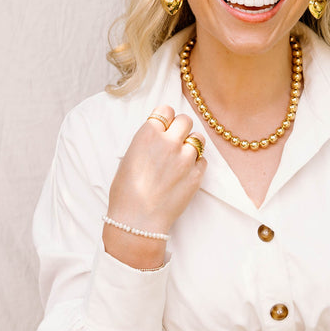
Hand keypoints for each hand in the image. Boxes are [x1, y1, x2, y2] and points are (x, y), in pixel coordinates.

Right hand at [104, 105, 204, 267]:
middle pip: (186, 119)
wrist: (137, 220)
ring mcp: (185, 159)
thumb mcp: (129, 158)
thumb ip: (147, 141)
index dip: (166, 118)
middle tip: (176, 139)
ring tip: (183, 156)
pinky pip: (203, 160)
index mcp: (147, 135)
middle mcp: (168, 142)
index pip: (166, 110)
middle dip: (181, 128)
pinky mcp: (196, 176)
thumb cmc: (126, 192)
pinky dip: (197, 164)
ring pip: (198, 138)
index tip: (165, 125)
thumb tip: (158, 135)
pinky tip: (186, 172)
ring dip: (192, 144)